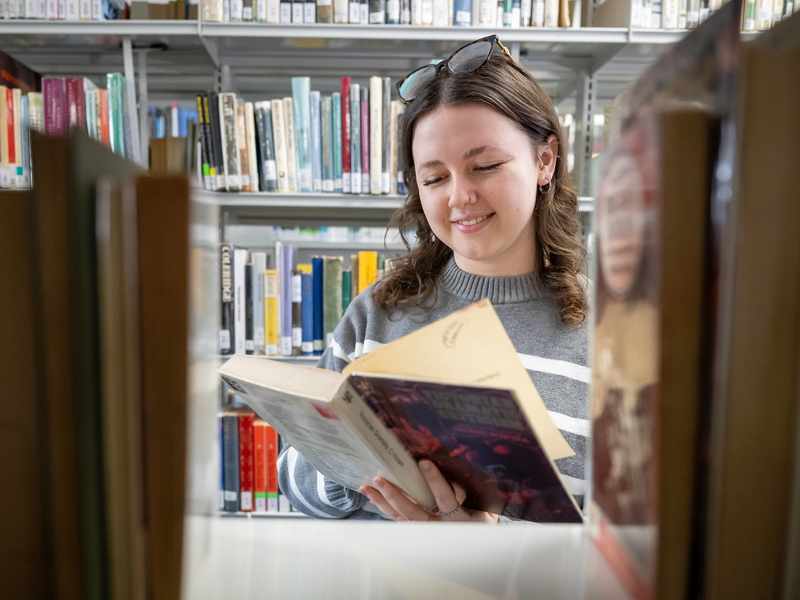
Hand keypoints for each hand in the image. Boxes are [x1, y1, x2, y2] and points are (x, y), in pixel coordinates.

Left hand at [359, 459, 498, 522]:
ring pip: (401, 517)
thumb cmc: (482, 525)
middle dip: (395, 495)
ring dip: (383, 501)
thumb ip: (472, 495)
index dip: (435, 482)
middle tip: (380, 478)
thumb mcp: (484, 511)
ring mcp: (426, 533)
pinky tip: (373, 497)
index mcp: (458, 519)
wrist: (479, 553)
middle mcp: (439, 528)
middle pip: (413, 512)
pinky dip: (384, 508)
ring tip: (368, 486)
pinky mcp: (418, 533)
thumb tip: (458, 475)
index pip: (446, 498)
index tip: (424, 463)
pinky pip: (398, 520)